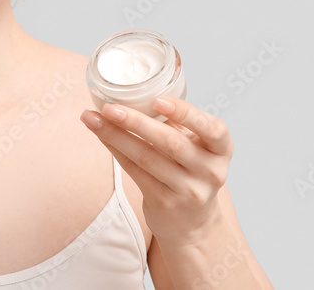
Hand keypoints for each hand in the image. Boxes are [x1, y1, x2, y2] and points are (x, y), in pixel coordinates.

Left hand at [80, 96, 232, 242]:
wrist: (192, 222)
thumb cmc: (189, 170)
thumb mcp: (196, 146)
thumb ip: (177, 123)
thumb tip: (132, 91)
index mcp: (221, 149)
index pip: (212, 129)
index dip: (186, 113)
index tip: (158, 100)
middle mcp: (210, 171)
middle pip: (170, 143)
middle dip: (136, 122)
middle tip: (109, 107)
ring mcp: (188, 190)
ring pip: (146, 157)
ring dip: (115, 135)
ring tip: (91, 117)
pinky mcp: (164, 202)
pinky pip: (134, 170)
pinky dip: (115, 149)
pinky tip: (101, 134)